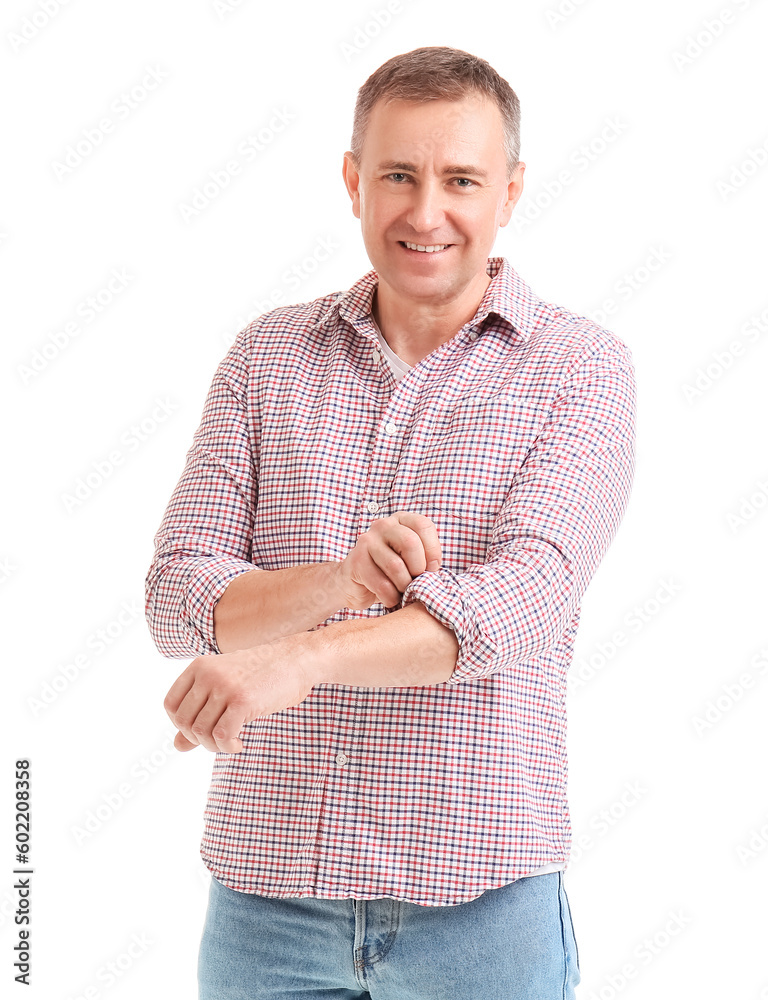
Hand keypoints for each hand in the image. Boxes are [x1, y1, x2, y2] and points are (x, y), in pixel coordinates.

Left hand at [163, 639, 316, 753]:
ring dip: (214, 746)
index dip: (181, 725)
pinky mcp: (242, 700)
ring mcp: (224, 686)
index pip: (170, 705)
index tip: (201, 730)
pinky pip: (222, 735)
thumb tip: (176, 746)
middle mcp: (208, 674)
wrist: (296, 660)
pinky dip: (227, 747)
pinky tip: (239, 744)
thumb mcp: (225, 689)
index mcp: (199, 667)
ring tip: (231, 742)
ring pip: (201, 732)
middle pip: (184, 721)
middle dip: (199, 739)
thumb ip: (200, 714)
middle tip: (219, 740)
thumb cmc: (262, 675)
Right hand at [337, 510, 441, 610]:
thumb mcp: (411, 559)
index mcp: (401, 520)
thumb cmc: (390, 572)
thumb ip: (425, 557)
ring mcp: (367, 541)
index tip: (431, 568)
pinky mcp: (357, 561)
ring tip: (402, 592)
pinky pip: (382, 584)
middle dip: (418, 569)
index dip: (432, 550)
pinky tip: (390, 598)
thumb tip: (434, 569)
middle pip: (410, 543)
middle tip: (415, 581)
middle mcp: (383, 525)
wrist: (356, 584)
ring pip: (396, 566)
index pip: (423, 525)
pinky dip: (391, 597)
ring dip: (404, 586)